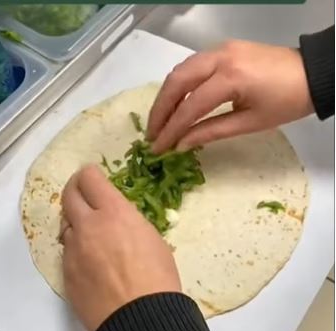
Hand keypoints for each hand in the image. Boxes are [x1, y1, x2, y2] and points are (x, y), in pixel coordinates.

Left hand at [61, 165, 180, 330]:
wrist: (140, 320)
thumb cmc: (157, 278)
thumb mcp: (151, 238)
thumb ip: (128, 222)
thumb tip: (116, 220)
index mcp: (114, 213)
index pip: (89, 179)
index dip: (89, 174)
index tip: (92, 176)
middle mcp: (88, 226)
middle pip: (68, 195)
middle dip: (74, 188)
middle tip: (81, 191)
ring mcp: (73, 250)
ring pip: (65, 224)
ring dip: (74, 221)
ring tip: (88, 230)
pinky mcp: (66, 272)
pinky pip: (67, 251)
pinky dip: (75, 248)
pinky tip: (89, 260)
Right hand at [148, 40, 314, 152]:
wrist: (312, 74)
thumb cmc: (286, 103)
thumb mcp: (249, 123)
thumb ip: (210, 132)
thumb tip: (180, 145)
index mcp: (231, 77)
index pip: (190, 106)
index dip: (171, 129)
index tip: (157, 148)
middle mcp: (220, 57)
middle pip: (176, 82)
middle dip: (159, 110)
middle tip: (151, 134)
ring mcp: (220, 49)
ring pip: (180, 71)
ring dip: (166, 97)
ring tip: (159, 122)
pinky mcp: (222, 49)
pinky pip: (191, 66)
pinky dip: (178, 86)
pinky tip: (175, 104)